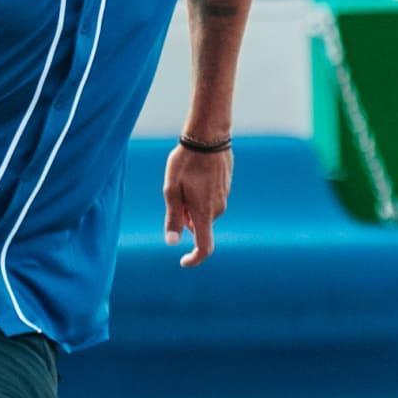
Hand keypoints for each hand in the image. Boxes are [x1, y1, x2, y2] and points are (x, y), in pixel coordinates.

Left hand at [164, 138, 231, 266]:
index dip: (194, 259)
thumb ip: (173, 218)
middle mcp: (218, 209)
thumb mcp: (171, 190)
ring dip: (192, 205)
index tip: (183, 260)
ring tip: (183, 180)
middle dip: (186, 219)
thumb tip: (172, 243)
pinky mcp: (226, 187)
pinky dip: (200, 196)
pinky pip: (211, 200)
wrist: (208, 137)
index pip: (205, 247)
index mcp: (204, 213)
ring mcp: (224, 198)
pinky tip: (194, 174)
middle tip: (174, 194)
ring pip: (204, 211)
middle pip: (200, 226)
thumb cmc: (186, 162)